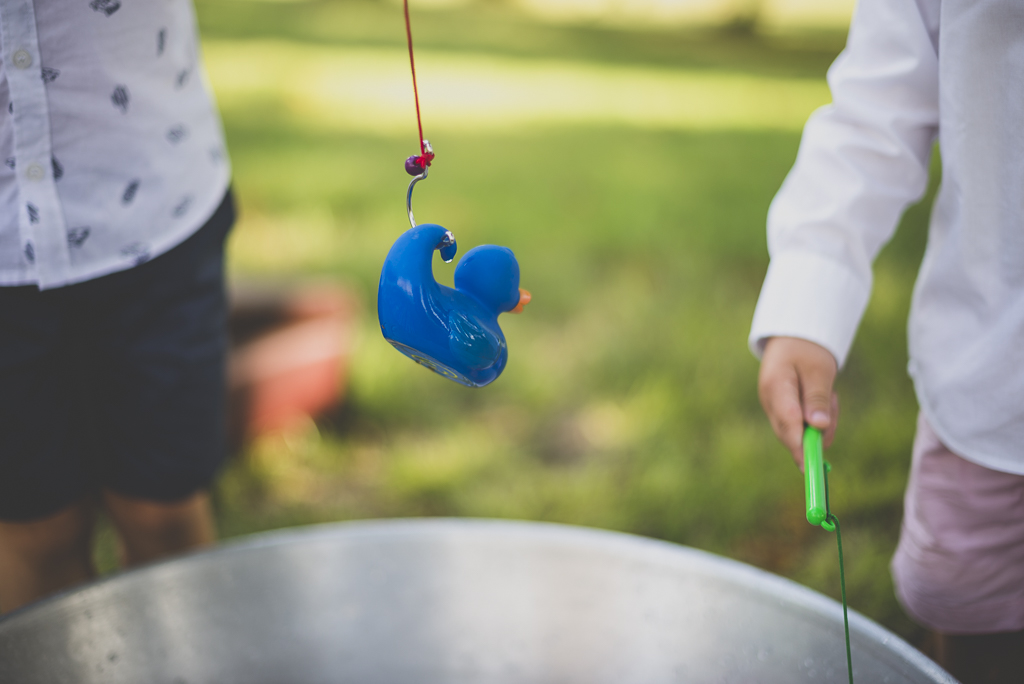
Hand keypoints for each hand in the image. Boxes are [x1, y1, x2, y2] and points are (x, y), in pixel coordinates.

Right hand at [758, 336, 838, 469]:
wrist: (793, 337)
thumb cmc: (807, 350)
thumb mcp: (819, 370)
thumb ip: (817, 398)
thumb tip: (819, 427)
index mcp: (775, 387)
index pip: (788, 423)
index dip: (799, 447)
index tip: (811, 466)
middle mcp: (769, 401)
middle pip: (792, 433)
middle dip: (818, 431)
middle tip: (833, 403)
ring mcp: (773, 407)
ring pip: (799, 432)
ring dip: (821, 422)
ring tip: (829, 393)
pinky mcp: (781, 411)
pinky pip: (801, 426)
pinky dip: (817, 418)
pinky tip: (823, 397)